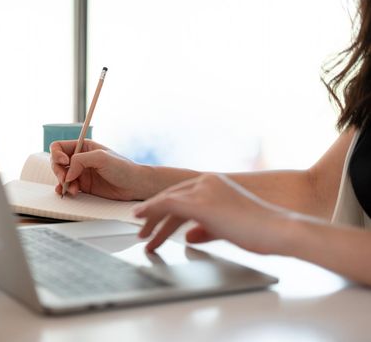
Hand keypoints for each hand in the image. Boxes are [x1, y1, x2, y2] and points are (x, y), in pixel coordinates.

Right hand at [50, 139, 150, 199]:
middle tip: (67, 179)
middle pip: (57, 163)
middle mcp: (80, 159)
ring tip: (74, 189)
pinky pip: (68, 187)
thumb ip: (80, 161)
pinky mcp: (84, 186)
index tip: (64, 162)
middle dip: (59, 172)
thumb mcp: (101, 158)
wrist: (134, 185)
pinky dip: (65, 190)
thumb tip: (67, 173)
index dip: (56, 154)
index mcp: (83, 147)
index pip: (59, 147)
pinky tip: (68, 193)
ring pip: (61, 176)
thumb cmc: (122, 168)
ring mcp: (81, 173)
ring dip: (63, 183)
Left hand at [134, 173, 289, 252]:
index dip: (165, 210)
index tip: (154, 223)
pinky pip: (167, 204)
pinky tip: (140, 219)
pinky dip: (151, 210)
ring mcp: (203, 190)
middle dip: (155, 217)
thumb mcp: (226, 228)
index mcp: (215, 184)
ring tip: (142, 238)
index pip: (182, 196)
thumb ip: (205, 230)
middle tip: (143, 233)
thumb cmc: (260, 231)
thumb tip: (188, 236)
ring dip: (151, 220)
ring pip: (166, 201)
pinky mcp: (201, 202)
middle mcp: (207, 182)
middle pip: (171, 198)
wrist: (279, 230)